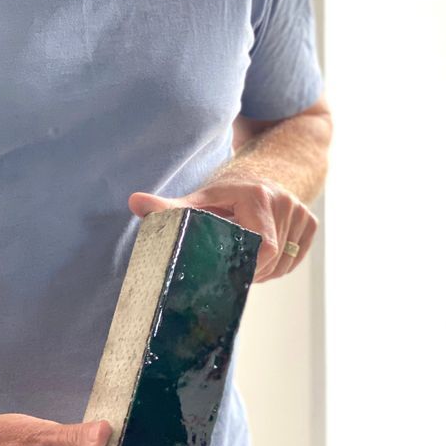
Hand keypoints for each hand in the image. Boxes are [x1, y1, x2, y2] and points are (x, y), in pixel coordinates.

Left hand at [128, 179, 317, 282]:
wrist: (260, 174)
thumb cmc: (223, 194)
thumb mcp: (197, 199)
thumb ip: (168, 206)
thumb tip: (134, 202)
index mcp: (257, 197)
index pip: (261, 246)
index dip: (246, 264)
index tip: (229, 268)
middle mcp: (285, 202)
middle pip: (272, 258)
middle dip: (251, 270)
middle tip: (231, 266)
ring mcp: (301, 212)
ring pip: (285, 262)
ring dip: (264, 270)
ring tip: (244, 259)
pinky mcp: (310, 223)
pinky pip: (296, 259)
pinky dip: (279, 266)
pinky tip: (261, 256)